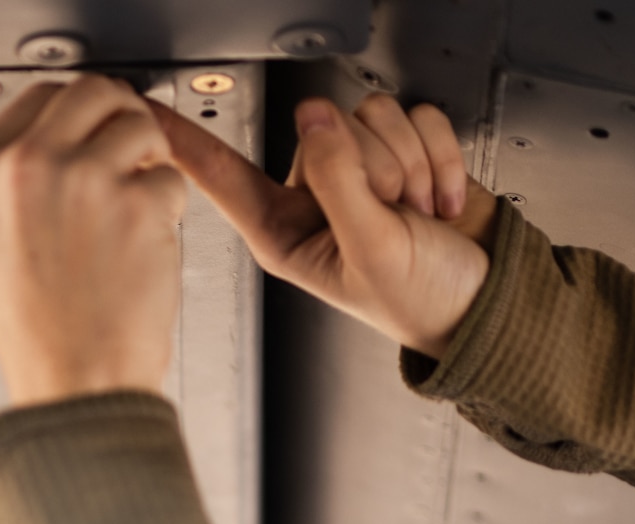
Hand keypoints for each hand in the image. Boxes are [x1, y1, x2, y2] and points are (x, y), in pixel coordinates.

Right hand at [0, 74, 186, 407]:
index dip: (77, 116)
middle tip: (126, 160)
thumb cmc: (41, 327)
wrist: (73, 384)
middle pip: (94, 91)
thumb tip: (71, 127)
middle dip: (119, 122)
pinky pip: (171, 178)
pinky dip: (167, 210)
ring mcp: (81, 178)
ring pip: (141, 125)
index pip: (41, 96)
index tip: (89, 137)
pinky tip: (139, 247)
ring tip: (130, 213)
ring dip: (149, 164)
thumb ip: (21, 173)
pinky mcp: (135, 200)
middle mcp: (24, 164)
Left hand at [153, 94, 498, 358]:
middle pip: (324, 128)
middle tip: (394, 213)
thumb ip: (339, 181)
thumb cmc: (422, 299)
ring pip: (371, 116)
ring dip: (411, 162)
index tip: (145, 112)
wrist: (489, 301)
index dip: (184, 139)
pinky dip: (440, 156)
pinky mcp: (403, 151)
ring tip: (417, 211)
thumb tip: (316, 118)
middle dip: (376, 166)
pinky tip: (441, 198)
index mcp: (282, 230)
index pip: (220, 174)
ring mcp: (358, 172)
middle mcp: (313, 196)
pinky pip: (416, 117)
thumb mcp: (371, 249)